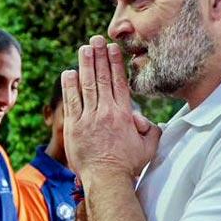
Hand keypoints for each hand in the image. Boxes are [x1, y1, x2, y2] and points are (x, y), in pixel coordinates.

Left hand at [62, 36, 159, 179]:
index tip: (112, 49)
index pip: (119, 82)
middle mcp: (106, 112)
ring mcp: (88, 119)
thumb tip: (145, 120)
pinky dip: (70, 86)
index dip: (115, 63)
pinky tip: (69, 72)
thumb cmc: (128, 166)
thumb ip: (151, 130)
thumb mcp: (148, 147)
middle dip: (99, 56)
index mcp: (123, 114)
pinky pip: (72, 102)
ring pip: (86, 86)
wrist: (107, 180)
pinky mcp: (74, 127)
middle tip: (96, 40)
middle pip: (102, 78)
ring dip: (85, 65)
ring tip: (83, 49)